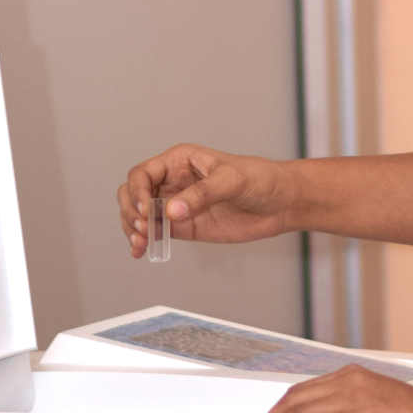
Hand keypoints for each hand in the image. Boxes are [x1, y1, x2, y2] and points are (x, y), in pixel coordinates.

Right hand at [117, 143, 295, 257]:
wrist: (281, 202)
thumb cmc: (261, 179)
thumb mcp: (232, 180)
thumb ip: (202, 195)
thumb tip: (171, 212)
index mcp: (180, 160)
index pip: (143, 174)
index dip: (137, 193)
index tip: (146, 212)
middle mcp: (173, 181)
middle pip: (133, 194)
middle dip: (131, 212)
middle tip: (143, 230)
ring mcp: (177, 204)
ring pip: (139, 215)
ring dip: (132, 229)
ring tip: (140, 245)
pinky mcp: (185, 226)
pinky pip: (155, 232)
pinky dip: (144, 242)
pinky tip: (141, 251)